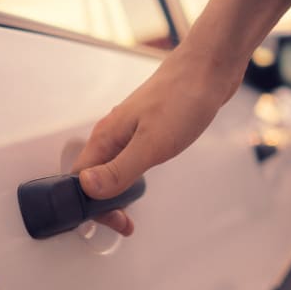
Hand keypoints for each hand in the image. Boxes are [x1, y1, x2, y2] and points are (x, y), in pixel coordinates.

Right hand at [70, 0, 290, 235]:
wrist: (209, 67)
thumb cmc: (183, 97)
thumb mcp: (152, 143)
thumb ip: (119, 169)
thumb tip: (88, 188)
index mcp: (107, 135)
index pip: (81, 179)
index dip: (91, 205)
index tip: (113, 220)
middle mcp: (113, 131)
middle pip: (93, 174)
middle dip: (103, 202)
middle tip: (124, 222)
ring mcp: (130, 128)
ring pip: (110, 164)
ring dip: (116, 190)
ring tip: (129, 210)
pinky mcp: (147, 126)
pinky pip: (128, 155)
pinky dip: (131, 175)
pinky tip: (142, 179)